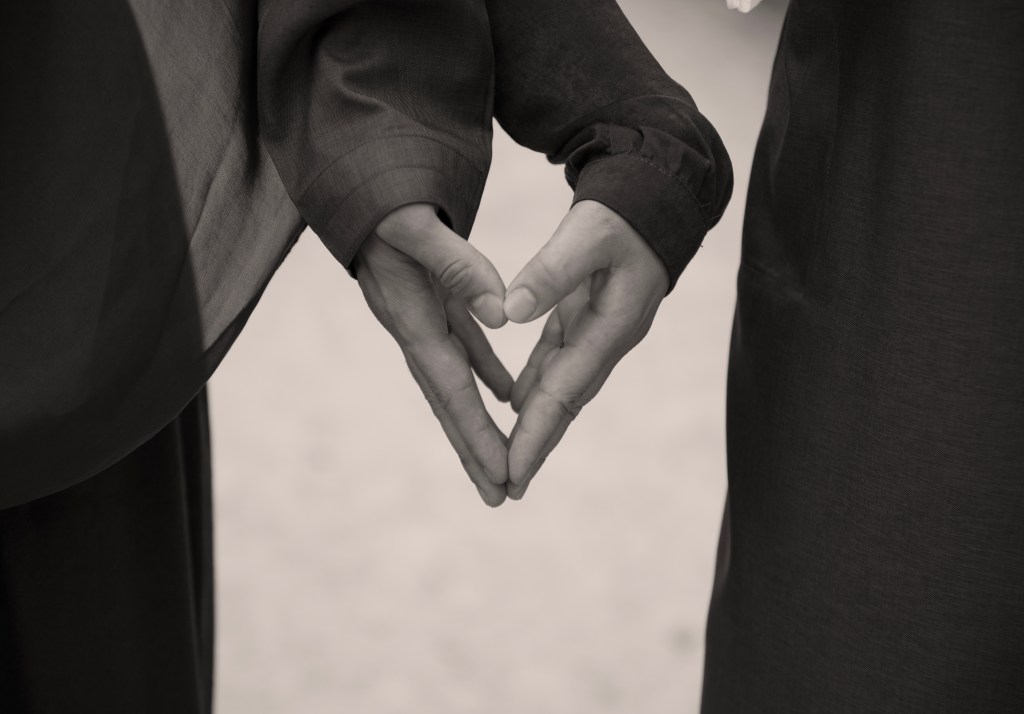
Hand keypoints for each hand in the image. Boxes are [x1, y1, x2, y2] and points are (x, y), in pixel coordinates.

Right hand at [357, 204, 512, 506]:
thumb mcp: (416, 222)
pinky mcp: (428, 299)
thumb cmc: (380, 194)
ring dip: (476, 421)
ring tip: (501, 462)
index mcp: (410, 316)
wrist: (352, 174)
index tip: (502, 474)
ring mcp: (419, 315)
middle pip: (447, 400)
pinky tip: (503, 392)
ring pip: (454, 380)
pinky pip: (461, 345)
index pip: (450, 387)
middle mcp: (412, 325)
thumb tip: (503, 315)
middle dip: (474, 448)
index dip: (476, 433)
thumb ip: (457, 265)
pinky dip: (483, 370)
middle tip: (502, 495)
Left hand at [502, 200, 669, 498]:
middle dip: (538, 445)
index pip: (565, 392)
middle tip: (507, 487)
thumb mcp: (588, 233)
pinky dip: (536, 384)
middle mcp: (606, 339)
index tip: (514, 470)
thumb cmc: (625, 213)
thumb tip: (508, 312)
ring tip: (511, 460)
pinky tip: (515, 402)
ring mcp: (597, 331)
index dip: (538, 434)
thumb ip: (550, 271)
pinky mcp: (585, 316)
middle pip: (565, 403)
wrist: (656, 198)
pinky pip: (556, 360)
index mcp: (611, 328)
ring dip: (537, 423)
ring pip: (561, 387)